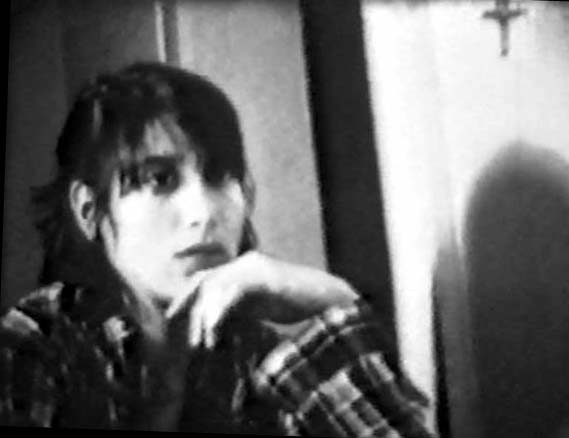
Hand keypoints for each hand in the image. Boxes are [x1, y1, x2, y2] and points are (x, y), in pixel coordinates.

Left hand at [165, 251, 357, 349]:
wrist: (329, 299)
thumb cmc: (298, 303)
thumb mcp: (260, 306)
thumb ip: (239, 308)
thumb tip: (215, 325)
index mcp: (244, 267)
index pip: (208, 278)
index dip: (189, 297)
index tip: (175, 317)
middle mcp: (246, 262)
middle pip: (206, 281)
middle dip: (191, 308)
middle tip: (191, 338)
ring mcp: (254, 267)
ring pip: (217, 288)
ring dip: (207, 317)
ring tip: (205, 342)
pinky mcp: (263, 276)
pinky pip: (233, 294)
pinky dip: (221, 315)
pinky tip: (217, 333)